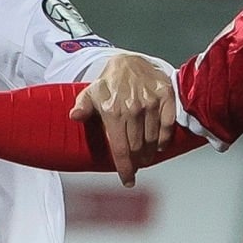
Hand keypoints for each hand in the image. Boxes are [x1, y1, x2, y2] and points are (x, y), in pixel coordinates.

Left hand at [70, 53, 175, 186]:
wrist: (130, 61)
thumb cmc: (110, 83)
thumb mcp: (90, 93)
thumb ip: (82, 107)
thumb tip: (74, 116)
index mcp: (113, 111)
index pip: (120, 149)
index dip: (125, 169)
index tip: (128, 181)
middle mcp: (133, 109)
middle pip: (137, 148)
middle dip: (137, 162)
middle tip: (136, 167)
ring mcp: (151, 103)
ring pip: (152, 140)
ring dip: (150, 154)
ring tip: (146, 158)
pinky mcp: (165, 97)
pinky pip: (168, 125)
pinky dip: (165, 139)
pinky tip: (160, 145)